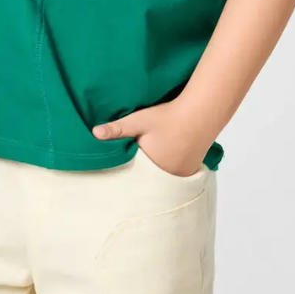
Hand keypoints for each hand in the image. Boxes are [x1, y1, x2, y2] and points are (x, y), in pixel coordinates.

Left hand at [92, 100, 210, 177]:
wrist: (200, 114)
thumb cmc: (168, 117)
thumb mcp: (139, 121)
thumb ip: (117, 129)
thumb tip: (94, 134)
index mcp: (149, 169)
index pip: (131, 176)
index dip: (124, 171)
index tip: (117, 168)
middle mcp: (165, 178)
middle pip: (147, 180)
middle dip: (138, 174)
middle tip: (132, 165)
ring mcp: (180, 176)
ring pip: (161, 179)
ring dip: (154, 173)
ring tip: (150, 160)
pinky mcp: (190, 171)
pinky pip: (174, 176)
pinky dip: (168, 170)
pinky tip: (166, 158)